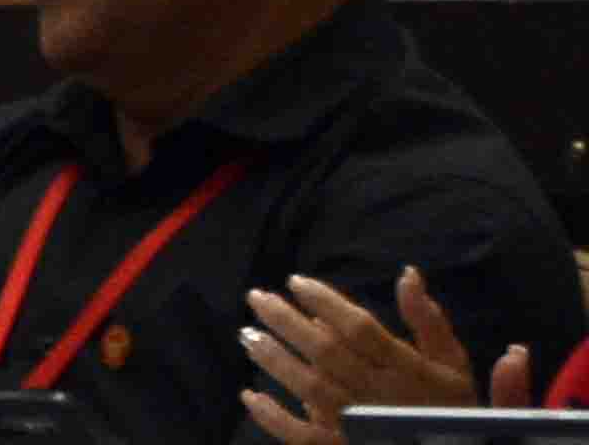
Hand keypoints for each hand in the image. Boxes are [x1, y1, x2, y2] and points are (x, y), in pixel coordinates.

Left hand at [245, 267, 540, 444]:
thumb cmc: (451, 407)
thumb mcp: (452, 363)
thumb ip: (430, 321)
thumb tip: (408, 273)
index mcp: (408, 370)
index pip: (361, 329)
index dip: (326, 302)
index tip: (294, 281)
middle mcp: (382, 395)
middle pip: (327, 353)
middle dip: (287, 322)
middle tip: (256, 298)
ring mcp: (361, 424)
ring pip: (311, 389)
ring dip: (275, 360)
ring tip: (248, 335)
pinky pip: (304, 437)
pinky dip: (274, 418)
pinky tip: (249, 396)